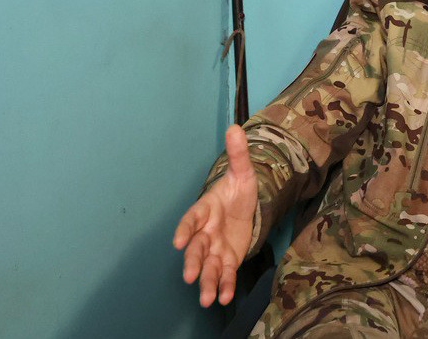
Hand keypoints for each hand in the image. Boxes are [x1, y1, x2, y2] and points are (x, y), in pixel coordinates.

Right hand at [173, 124, 256, 306]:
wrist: (249, 206)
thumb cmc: (239, 190)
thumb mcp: (244, 172)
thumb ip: (238, 154)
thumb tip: (236, 128)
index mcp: (205, 209)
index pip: (192, 219)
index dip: (185, 229)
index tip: (178, 240)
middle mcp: (206, 231)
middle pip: (196, 248)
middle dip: (192, 262)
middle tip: (188, 276)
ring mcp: (216, 248)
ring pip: (207, 266)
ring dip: (206, 282)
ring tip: (206, 299)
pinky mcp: (228, 260)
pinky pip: (225, 274)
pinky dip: (225, 286)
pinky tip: (226, 298)